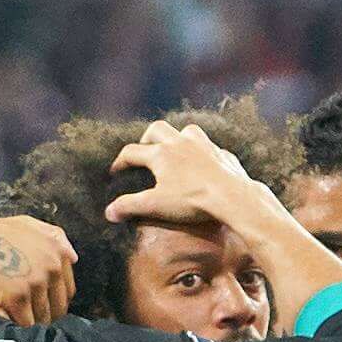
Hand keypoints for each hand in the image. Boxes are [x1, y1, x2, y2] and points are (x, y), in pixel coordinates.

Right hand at [0, 215, 75, 324]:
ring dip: (32, 324)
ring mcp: (35, 282)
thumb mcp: (27, 225)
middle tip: (30, 320)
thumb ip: (54, 237)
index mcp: (58, 251)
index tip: (42, 308)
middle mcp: (51, 266)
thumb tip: (74, 257)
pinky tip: (10, 325)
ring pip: (43, 318)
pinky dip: (19, 327)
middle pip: (59, 307)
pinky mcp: (17, 297)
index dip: (55, 302)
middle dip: (46, 316)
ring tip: (20, 326)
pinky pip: (26, 323)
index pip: (68, 290)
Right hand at [107, 122, 265, 236]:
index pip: (131, 152)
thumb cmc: (192, 200)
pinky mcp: (221, 153)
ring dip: (176, 137)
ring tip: (174, 151)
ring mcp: (203, 145)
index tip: (116, 171)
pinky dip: (200, 151)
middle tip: (144, 151)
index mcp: (160, 154)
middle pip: (156, 129)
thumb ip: (130, 206)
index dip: (120, 162)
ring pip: (185, 130)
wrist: (232, 197)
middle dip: (146, 138)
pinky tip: (201, 163)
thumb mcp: (155, 205)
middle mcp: (180, 142)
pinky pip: (208, 146)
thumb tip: (109, 212)